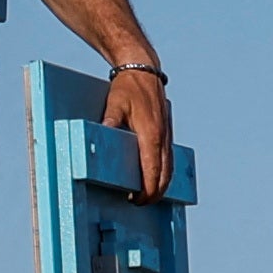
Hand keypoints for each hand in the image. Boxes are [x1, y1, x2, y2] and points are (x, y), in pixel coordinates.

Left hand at [100, 60, 172, 193]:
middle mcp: (162, 136)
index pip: (152, 171)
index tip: (137, 200)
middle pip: (165, 174)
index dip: (147, 190)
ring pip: (170, 168)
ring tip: (148, 195)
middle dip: (155, 192)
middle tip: (140, 203)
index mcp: (151, 134)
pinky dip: (165, 172)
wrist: (144, 69)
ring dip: (162, 184)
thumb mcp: (114, 104)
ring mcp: (167, 134)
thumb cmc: (127, 87)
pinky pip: (170, 158)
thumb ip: (110, 122)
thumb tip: (102, 135)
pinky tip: (158, 178)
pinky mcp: (167, 131)